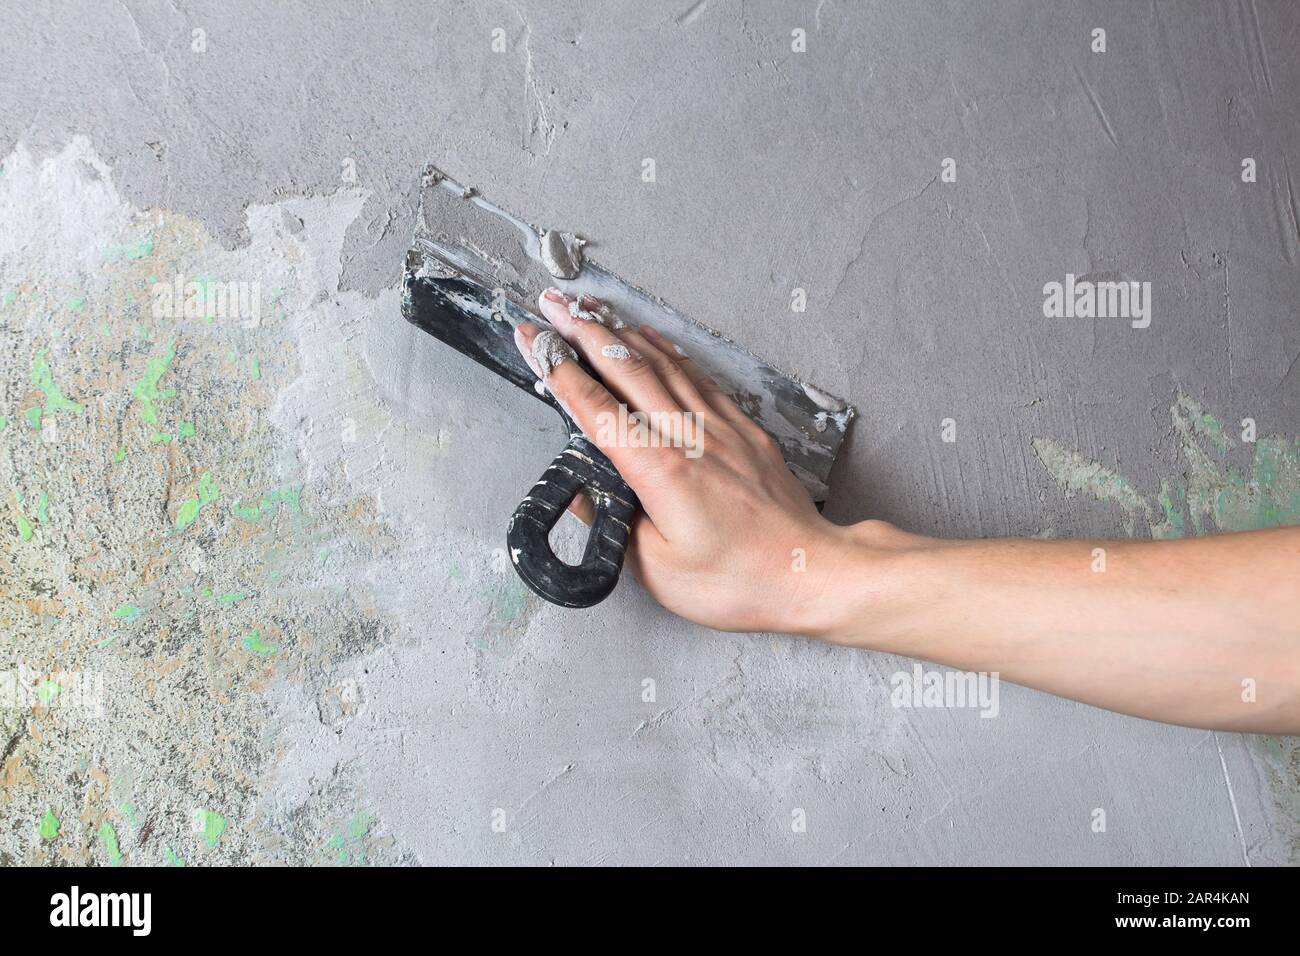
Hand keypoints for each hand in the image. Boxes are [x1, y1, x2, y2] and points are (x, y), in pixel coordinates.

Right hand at [513, 288, 889, 634]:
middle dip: (583, 330)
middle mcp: (689, 437)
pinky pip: (699, 376)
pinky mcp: (744, 430)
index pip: (596, 408)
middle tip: (553, 304)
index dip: (559, 369)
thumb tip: (586, 495)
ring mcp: (720, 428)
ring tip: (593, 309)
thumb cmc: (740, 581)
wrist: (809, 572)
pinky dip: (670, 352)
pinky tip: (654, 339)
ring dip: (622, 332)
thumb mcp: (658, 570)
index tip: (533, 340)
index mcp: (660, 471)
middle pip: (627, 368)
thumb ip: (615, 525)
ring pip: (663, 364)